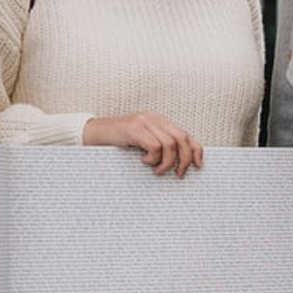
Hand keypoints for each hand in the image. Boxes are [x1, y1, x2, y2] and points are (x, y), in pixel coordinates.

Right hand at [83, 112, 203, 176]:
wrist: (95, 133)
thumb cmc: (119, 141)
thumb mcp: (144, 142)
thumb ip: (160, 146)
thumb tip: (180, 164)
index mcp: (160, 121)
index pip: (186, 134)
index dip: (196, 150)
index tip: (198, 166)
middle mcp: (155, 118)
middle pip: (182, 138)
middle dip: (184, 159)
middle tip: (178, 174)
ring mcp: (144, 122)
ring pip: (170, 144)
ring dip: (166, 162)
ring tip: (156, 170)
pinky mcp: (134, 129)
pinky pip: (154, 146)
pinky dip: (153, 158)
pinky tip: (143, 161)